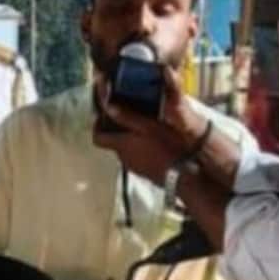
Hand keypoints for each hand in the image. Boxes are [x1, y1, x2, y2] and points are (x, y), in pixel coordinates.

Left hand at [92, 68, 204, 184]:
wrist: (182, 173)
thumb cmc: (166, 147)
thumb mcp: (147, 126)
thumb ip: (127, 116)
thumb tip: (108, 106)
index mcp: (121, 145)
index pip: (97, 138)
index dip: (96, 127)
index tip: (102, 116)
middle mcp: (123, 158)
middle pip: (112, 143)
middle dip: (115, 130)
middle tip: (126, 117)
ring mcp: (134, 167)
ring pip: (124, 150)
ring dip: (129, 140)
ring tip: (142, 128)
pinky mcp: (144, 172)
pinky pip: (136, 158)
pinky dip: (139, 149)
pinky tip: (152, 143)